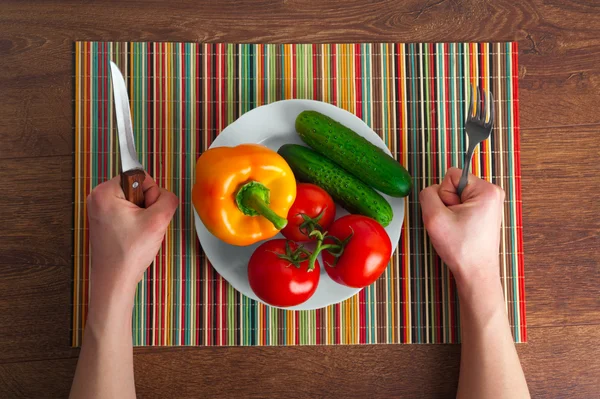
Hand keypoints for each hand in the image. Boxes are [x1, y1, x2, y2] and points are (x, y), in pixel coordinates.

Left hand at [86, 174, 177, 298]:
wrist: (114, 280)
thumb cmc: (127, 255)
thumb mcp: (158, 221)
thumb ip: (168, 199)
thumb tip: (166, 196)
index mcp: (104, 192)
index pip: (141, 176)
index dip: (151, 195)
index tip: (145, 214)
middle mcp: (98, 198)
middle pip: (138, 188)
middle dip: (147, 207)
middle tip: (142, 226)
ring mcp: (100, 210)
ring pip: (135, 201)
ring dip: (143, 216)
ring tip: (137, 234)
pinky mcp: (104, 221)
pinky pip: (129, 212)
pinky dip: (136, 223)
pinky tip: (133, 237)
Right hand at [419, 168, 504, 287]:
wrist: (475, 273)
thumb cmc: (461, 249)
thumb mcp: (434, 217)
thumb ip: (427, 194)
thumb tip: (431, 191)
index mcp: (486, 190)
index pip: (451, 175)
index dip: (443, 194)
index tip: (450, 214)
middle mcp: (492, 193)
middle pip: (454, 185)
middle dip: (447, 203)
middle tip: (453, 223)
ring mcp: (490, 204)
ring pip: (457, 196)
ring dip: (451, 212)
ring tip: (457, 228)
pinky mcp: (485, 213)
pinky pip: (462, 205)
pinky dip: (457, 217)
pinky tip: (461, 230)